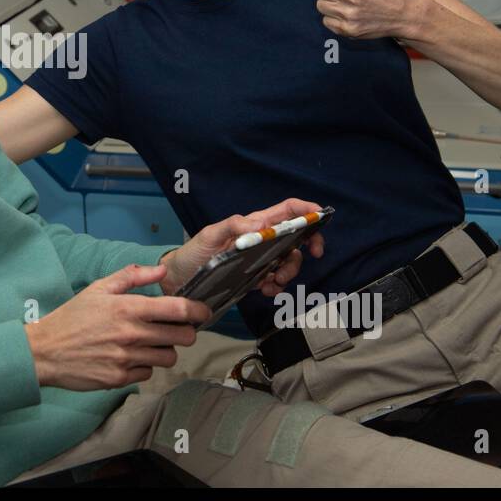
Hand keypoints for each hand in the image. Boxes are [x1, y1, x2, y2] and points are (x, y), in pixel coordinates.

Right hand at [24, 263, 210, 390]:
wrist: (45, 351)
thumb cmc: (73, 316)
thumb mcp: (99, 289)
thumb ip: (132, 277)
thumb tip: (161, 270)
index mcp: (128, 308)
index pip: (178, 309)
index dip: (198, 310)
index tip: (203, 311)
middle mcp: (131, 334)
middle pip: (182, 337)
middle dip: (186, 332)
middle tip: (177, 329)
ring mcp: (127, 359)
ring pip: (168, 357)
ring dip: (165, 350)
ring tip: (151, 344)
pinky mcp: (120, 379)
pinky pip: (148, 374)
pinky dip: (144, 367)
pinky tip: (130, 358)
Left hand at [160, 198, 325, 297]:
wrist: (179, 279)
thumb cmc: (193, 252)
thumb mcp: (210, 235)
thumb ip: (234, 226)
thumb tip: (262, 225)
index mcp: (254, 224)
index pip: (287, 210)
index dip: (307, 210)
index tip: (321, 219)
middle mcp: (261, 240)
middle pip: (295, 238)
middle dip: (306, 247)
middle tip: (307, 258)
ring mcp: (260, 259)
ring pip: (288, 261)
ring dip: (289, 272)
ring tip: (274, 282)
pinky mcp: (255, 277)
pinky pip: (276, 281)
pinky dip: (276, 287)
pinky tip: (265, 290)